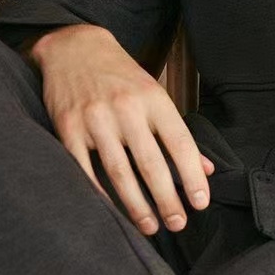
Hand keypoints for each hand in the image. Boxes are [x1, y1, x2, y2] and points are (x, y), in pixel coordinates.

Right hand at [30, 24, 214, 234]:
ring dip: (136, 205)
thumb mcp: (155, 94)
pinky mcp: (68, 128)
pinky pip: (84, 169)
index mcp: (153, 99)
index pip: (180, 144)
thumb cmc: (121, 77)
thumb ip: (178, 133)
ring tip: (150, 227)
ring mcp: (95, 119)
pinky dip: (99, 194)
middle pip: (151, 164)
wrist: (74, 47)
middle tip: (178, 224)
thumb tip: (206, 170)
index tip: (200, 203)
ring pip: (119, 172)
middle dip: (167, 199)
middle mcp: (126, 108)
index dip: (193, 177)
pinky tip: (111, 212)